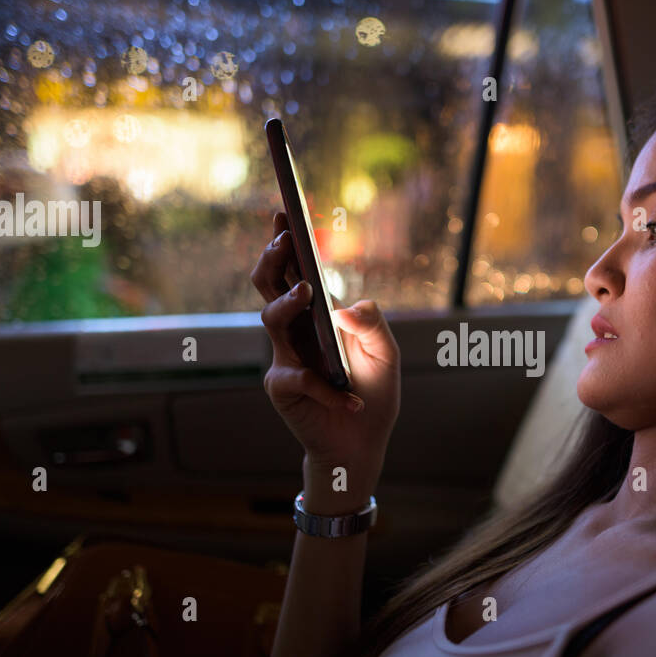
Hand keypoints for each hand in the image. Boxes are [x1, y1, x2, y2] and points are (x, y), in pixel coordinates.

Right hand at [250, 212, 400, 476]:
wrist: (362, 444)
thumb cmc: (373, 393)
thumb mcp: (387, 355)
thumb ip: (374, 326)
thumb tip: (347, 306)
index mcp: (316, 315)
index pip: (294, 270)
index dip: (285, 241)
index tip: (284, 212)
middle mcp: (294, 330)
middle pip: (269, 284)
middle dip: (273, 257)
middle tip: (285, 238)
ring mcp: (284, 357)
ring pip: (270, 319)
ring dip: (288, 304)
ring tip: (309, 293)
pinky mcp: (282, 388)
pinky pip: (299, 377)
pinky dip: (329, 390)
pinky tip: (351, 401)